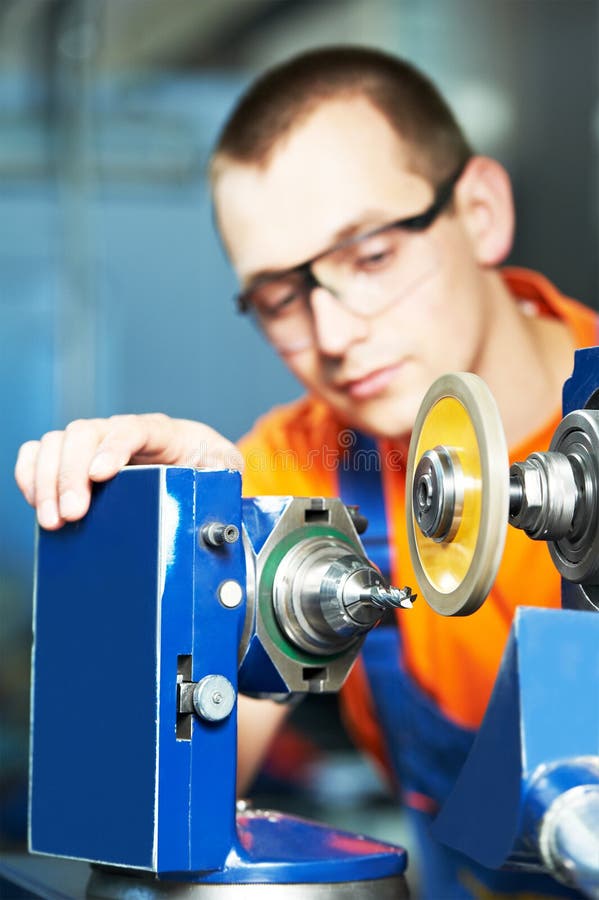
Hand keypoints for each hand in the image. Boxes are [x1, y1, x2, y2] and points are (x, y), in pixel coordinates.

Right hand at [14, 414, 243, 529]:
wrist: (193, 461)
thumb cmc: (207, 465)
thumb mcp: (224, 470)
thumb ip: (222, 476)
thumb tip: (215, 493)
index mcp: (161, 431)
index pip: (132, 429)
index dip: (113, 449)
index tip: (100, 476)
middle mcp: (121, 430)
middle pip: (85, 434)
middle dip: (71, 474)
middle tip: (72, 514)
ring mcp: (94, 443)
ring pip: (57, 443)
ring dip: (47, 481)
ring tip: (53, 520)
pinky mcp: (74, 459)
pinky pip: (39, 454)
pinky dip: (30, 475)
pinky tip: (37, 503)